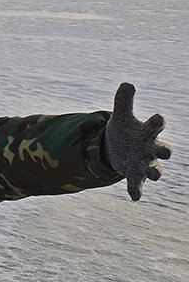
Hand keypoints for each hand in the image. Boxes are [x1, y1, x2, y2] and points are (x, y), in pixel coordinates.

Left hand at [103, 82, 171, 200]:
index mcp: (147, 132)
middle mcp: (150, 149)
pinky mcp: (134, 175)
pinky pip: (137, 184)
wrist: (118, 148)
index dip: (157, 122)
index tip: (158, 117)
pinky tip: (135, 197)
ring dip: (154, 172)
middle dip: (163, 152)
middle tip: (163, 153)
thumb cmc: (125, 131)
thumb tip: (126, 84)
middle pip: (163, 151)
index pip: (156, 126)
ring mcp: (144, 163)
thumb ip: (123, 101)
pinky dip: (137, 190)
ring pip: (155, 170)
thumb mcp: (121, 116)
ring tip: (153, 175)